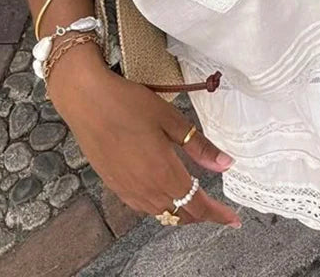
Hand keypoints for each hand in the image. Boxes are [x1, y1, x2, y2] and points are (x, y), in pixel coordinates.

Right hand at [48, 45, 240, 226]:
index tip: (233, 219)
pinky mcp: (113, 184)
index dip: (217, 214)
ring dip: (180, 211)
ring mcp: (126, 189)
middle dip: (201, 214)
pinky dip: (160, 206)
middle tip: (217, 209)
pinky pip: (142, 206)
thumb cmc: (130, 104)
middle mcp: (145, 188)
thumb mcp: (171, 119)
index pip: (197, 205)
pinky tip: (163, 192)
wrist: (86, 101)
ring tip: (194, 200)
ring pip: (160, 212)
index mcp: (164, 173)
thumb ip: (199, 146)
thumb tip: (226, 164)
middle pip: (180, 213)